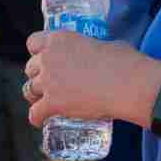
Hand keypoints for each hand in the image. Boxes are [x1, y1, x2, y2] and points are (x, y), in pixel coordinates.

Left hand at [24, 31, 156, 127]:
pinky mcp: (52, 103)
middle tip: (50, 83)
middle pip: (30, 68)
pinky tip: (41, 120)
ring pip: (29, 90)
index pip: (33, 42)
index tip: (44, 59)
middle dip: (39, 75)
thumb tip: (96, 53)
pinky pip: (35, 113)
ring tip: (43, 101)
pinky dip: (37, 118)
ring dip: (36, 96)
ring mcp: (48, 81)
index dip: (37, 52)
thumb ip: (91, 48)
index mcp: (60, 39)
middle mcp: (49, 58)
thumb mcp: (105, 44)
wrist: (131, 85)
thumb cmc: (126, 63)